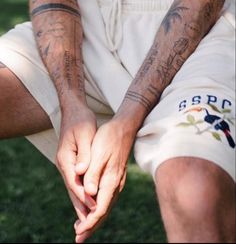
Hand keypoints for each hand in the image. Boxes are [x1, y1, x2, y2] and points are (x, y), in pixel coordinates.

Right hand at [56, 103, 96, 220]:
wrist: (74, 111)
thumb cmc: (81, 121)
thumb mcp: (84, 135)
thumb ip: (84, 155)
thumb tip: (81, 173)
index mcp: (66, 158)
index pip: (75, 183)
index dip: (85, 198)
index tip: (95, 210)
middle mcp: (65, 164)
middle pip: (73, 191)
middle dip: (81, 209)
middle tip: (88, 228)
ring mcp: (67, 165)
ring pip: (74, 189)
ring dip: (81, 205)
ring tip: (88, 222)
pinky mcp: (73, 164)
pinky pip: (77, 183)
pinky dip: (82, 195)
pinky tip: (88, 203)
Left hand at [74, 119, 134, 242]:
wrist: (124, 128)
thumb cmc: (109, 139)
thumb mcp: (98, 154)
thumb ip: (93, 174)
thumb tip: (88, 195)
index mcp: (110, 180)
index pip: (99, 209)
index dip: (88, 223)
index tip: (77, 232)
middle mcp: (115, 184)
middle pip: (104, 212)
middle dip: (91, 226)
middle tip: (78, 238)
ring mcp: (117, 181)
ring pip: (106, 206)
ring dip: (94, 218)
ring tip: (83, 228)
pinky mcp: (115, 177)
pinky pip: (107, 198)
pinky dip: (98, 207)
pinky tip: (92, 207)